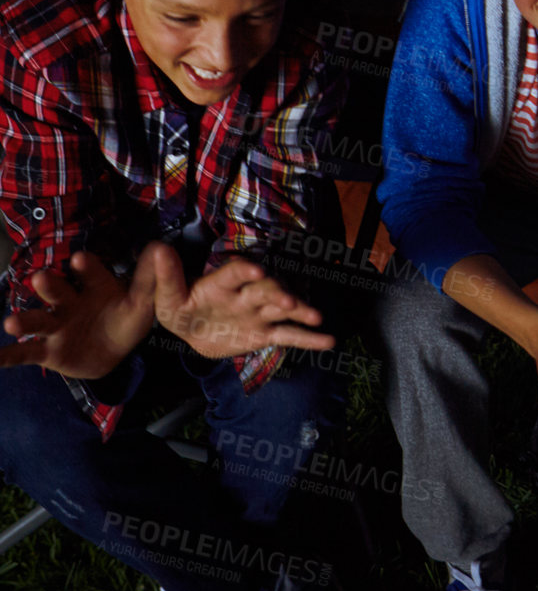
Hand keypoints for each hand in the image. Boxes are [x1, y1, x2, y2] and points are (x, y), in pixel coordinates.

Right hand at [1, 246, 163, 378]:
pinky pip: (25, 353)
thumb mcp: (140, 304)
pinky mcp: (47, 350)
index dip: (85, 267)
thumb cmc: (124, 320)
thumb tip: (160, 247)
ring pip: (38, 320)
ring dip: (24, 321)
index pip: (90, 273)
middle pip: (58, 291)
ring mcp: (56, 326)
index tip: (79, 260)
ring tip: (10, 323)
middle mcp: (70, 302)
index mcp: (94, 287)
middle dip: (49, 286)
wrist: (112, 351)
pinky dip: (7, 356)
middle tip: (41, 278)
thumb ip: (147, 280)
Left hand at [153, 253, 334, 357]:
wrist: (191, 330)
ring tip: (316, 317)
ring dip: (299, 311)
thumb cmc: (179, 308)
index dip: (243, 270)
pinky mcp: (264, 333)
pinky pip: (287, 336)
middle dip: (276, 294)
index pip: (233, 273)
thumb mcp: (165, 296)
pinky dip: (308, 339)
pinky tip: (328, 341)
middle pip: (264, 291)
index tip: (255, 270)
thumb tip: (158, 249)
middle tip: (287, 302)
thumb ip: (165, 276)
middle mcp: (245, 295)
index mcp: (220, 284)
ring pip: (281, 311)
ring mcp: (257, 314)